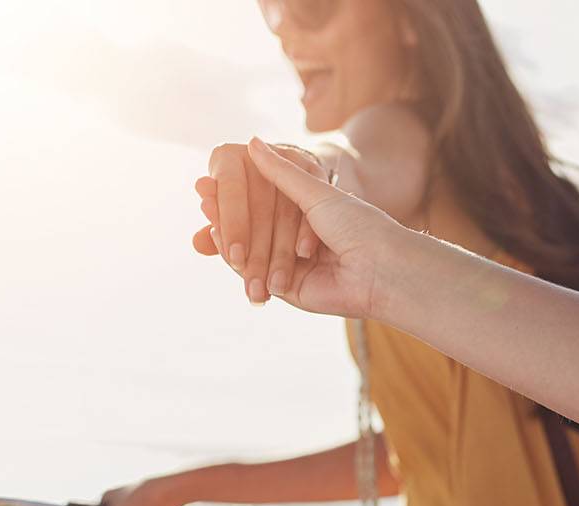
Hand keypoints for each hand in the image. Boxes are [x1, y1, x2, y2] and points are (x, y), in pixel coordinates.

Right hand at [207, 137, 392, 318]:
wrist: (378, 268)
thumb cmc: (357, 225)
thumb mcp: (315, 190)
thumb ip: (282, 172)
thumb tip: (251, 142)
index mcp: (310, 216)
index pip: (266, 202)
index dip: (240, 191)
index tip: (214, 174)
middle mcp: (299, 242)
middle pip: (254, 227)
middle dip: (227, 211)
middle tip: (200, 191)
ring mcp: (292, 267)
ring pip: (251, 250)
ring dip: (226, 231)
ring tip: (204, 208)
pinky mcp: (288, 290)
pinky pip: (255, 272)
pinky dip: (235, 254)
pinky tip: (217, 235)